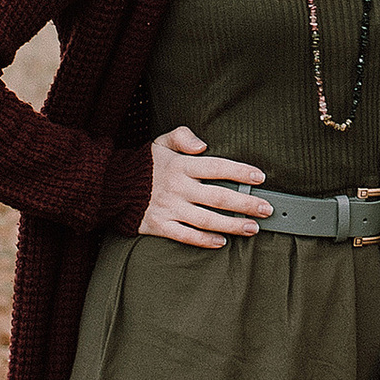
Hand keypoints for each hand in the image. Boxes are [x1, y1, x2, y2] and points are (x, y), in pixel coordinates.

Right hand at [139, 123, 270, 246]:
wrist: (112, 185)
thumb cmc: (145, 164)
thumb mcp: (161, 142)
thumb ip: (182, 136)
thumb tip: (203, 144)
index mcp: (180, 165)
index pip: (216, 167)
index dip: (240, 171)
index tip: (259, 177)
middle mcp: (177, 187)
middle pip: (218, 197)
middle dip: (246, 204)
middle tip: (267, 209)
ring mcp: (168, 208)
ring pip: (207, 220)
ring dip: (232, 225)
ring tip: (253, 228)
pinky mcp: (159, 225)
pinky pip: (185, 236)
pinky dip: (204, 241)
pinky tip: (222, 242)